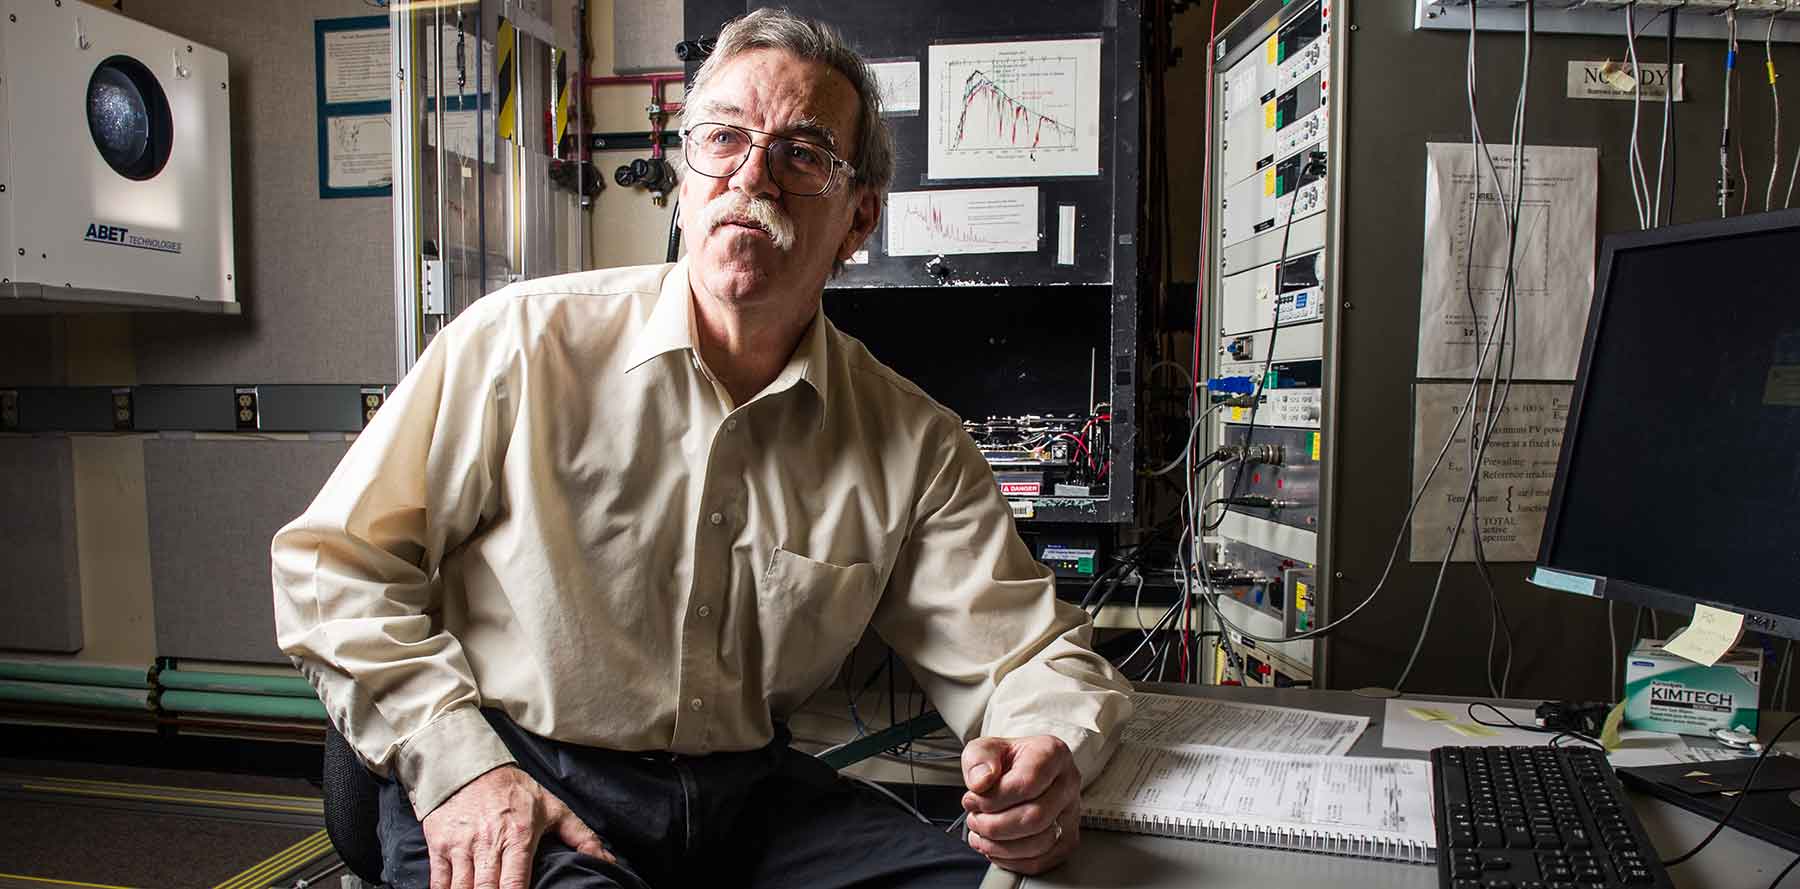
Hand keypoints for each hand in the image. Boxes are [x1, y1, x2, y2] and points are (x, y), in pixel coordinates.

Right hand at [420, 764, 613, 888]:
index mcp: (518, 836)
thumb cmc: (515, 791)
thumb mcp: (552, 808)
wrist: (469, 765)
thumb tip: (607, 860)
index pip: (516, 883)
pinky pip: (439, 882)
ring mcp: (461, 845)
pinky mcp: (439, 845)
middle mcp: (488, 842)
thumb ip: (581, 836)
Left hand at [959, 735, 1081, 874]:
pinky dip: (1011, 861)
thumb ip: (978, 759)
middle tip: (974, 819)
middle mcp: (1068, 784)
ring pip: (1039, 844)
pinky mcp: (1066, 839)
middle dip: (994, 825)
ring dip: (1001, 846)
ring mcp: (1071, 814)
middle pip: (1035, 817)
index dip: (994, 798)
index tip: (972, 799)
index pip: (1028, 783)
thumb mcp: (984, 747)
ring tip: (981, 834)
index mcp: (1053, 754)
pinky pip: (1041, 861)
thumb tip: (980, 782)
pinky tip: (994, 848)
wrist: (1020, 772)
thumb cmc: (1005, 761)